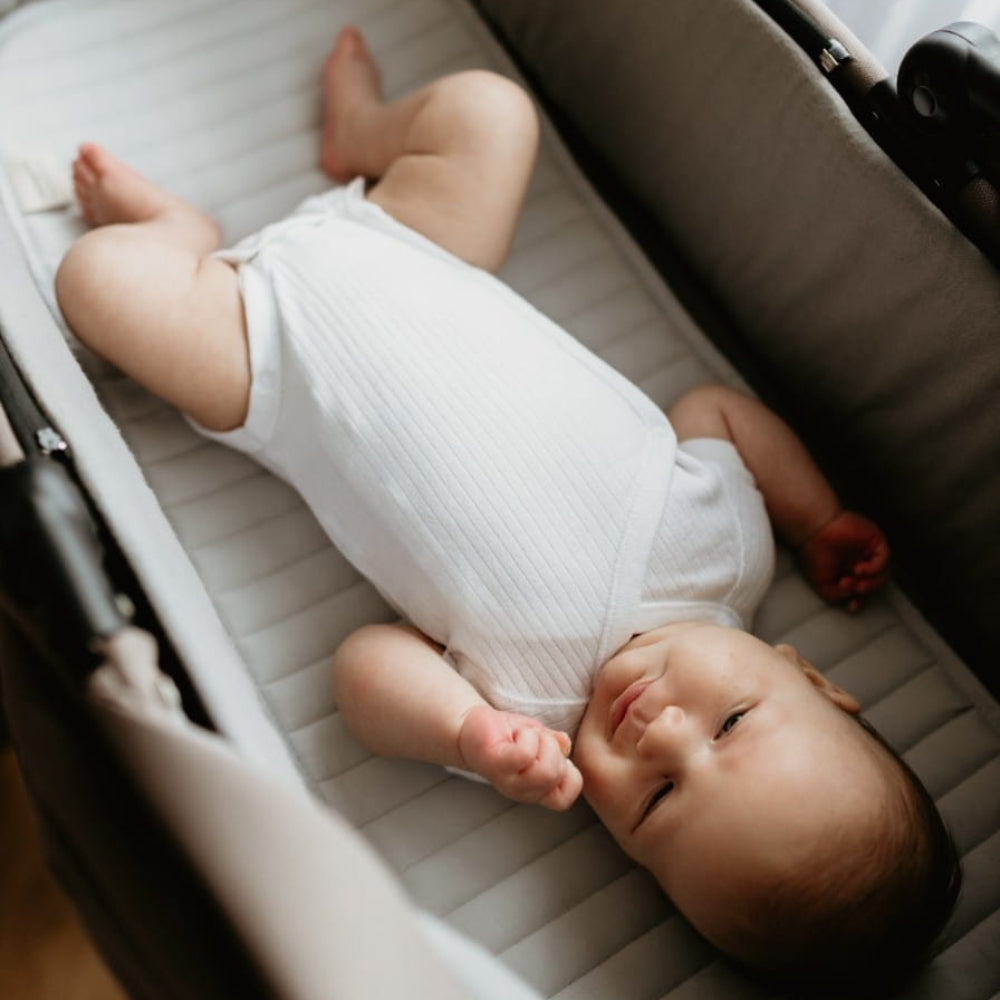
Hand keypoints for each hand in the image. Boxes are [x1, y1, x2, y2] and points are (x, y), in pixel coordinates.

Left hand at [457, 705, 582, 809]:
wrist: (472, 727)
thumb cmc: (507, 735)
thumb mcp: (540, 738)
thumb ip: (555, 744)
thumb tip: (565, 744)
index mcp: (537, 788)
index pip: (564, 799)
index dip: (569, 776)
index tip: (555, 755)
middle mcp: (524, 791)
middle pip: (557, 778)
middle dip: (554, 750)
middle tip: (537, 739)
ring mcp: (509, 782)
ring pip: (546, 771)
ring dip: (543, 743)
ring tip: (527, 737)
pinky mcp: (496, 765)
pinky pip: (524, 755)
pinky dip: (528, 736)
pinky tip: (517, 734)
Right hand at [797, 510, 889, 611]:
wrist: (813, 531)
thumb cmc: (814, 554)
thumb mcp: (823, 585)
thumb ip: (838, 595)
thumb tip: (852, 596)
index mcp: (849, 571)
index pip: (863, 589)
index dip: (860, 600)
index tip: (852, 605)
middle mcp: (861, 561)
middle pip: (875, 582)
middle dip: (864, 590)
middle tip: (851, 588)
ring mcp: (869, 551)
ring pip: (883, 573)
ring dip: (871, 582)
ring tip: (854, 581)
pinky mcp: (875, 541)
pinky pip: (884, 558)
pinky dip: (874, 568)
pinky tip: (859, 569)